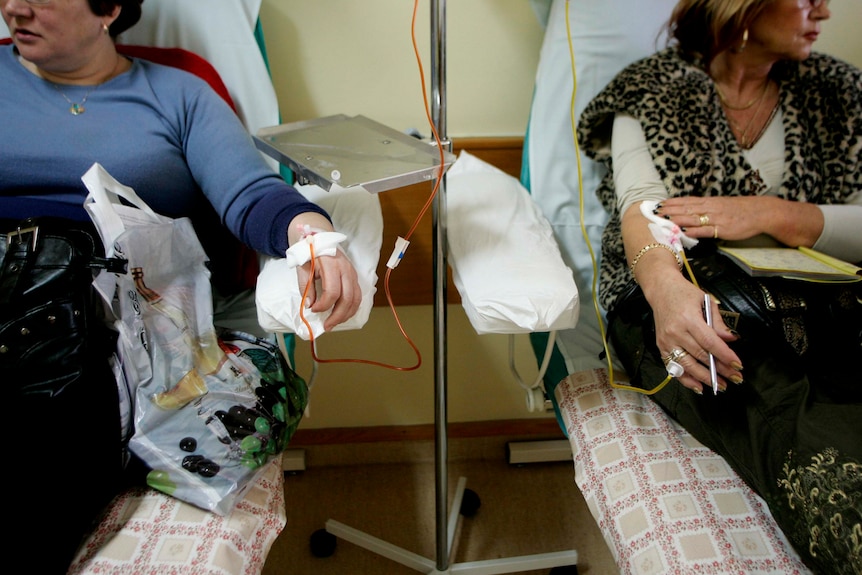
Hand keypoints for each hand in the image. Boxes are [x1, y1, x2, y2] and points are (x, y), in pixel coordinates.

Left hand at [295, 248, 360, 331]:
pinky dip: (351, 308)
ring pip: (356, 299)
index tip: (313, 309)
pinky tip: (342, 315)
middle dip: (337, 315)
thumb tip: (309, 305)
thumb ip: (306, 287)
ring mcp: (353, 273)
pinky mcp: (354, 276)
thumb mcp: (302, 268)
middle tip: (327, 326)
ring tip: (334, 323)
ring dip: (346, 314)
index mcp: (331, 265)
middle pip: (348, 298)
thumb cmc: (309, 253)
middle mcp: (346, 269)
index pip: (333, 291)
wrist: (319, 239)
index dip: (324, 305)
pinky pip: (358, 296)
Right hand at [645, 274, 743, 393]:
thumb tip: (731, 339)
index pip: (710, 342)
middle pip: (700, 355)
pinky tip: (698, 386)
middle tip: (735, 378)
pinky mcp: (661, 347)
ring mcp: (667, 341)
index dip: (724, 355)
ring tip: (720, 386)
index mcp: (688, 319)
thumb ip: (717, 322)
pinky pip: (674, 367)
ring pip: (687, 365)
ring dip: (705, 378)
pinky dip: (686, 379)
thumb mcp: (705, 300)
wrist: (660, 290)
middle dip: (719, 369)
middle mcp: (675, 332)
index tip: (737, 365)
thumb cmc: (684, 294)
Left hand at [655, 195, 765, 240]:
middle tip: (654, 211)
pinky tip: (683, 232)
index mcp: (709, 201)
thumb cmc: (740, 210)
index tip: (658, 203)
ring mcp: (716, 218)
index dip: (671, 202)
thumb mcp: (721, 205)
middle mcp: (710, 207)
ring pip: (693, 217)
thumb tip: (691, 212)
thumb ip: (706, 208)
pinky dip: (694, 230)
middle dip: (669, 210)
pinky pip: (705, 230)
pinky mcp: (722, 228)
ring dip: (677, 218)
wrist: (761, 212)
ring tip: (663, 220)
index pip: (686, 201)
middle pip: (686, 208)